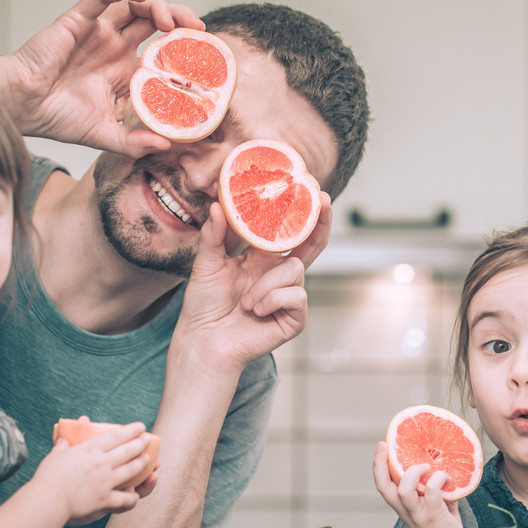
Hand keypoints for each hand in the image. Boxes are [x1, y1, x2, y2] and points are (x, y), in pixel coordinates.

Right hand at [1, 0, 202, 155]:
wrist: (22, 107)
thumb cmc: (56, 118)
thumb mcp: (104, 135)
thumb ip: (134, 142)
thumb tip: (166, 146)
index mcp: (123, 70)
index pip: (161, 52)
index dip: (183, 50)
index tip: (204, 58)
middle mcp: (114, 47)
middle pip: (154, 22)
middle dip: (180, 20)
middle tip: (198, 30)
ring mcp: (98, 32)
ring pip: (135, 5)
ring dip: (158, 6)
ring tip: (173, 22)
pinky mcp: (78, 20)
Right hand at [32, 422, 152, 524]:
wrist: (47, 500)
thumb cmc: (47, 477)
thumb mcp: (54, 456)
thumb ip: (62, 445)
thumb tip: (63, 437)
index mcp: (89, 450)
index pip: (115, 436)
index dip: (130, 430)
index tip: (140, 426)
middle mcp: (101, 463)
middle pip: (128, 451)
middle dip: (141, 444)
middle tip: (148, 439)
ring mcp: (106, 482)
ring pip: (131, 470)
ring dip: (142, 464)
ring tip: (150, 461)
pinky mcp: (105, 500)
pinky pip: (125, 500)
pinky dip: (132, 498)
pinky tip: (136, 495)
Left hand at [172, 200, 312, 375]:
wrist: (204, 341)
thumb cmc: (204, 305)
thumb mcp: (207, 263)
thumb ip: (214, 234)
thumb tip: (216, 204)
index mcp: (261, 258)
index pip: (286, 231)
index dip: (299, 211)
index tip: (309, 187)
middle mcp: (279, 274)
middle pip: (310, 244)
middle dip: (320, 222)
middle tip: (324, 201)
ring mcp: (289, 295)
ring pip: (295, 269)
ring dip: (267, 285)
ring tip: (246, 303)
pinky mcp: (295, 317)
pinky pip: (296, 295)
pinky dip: (272, 300)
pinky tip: (255, 311)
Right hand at [373, 441, 470, 527]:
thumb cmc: (443, 524)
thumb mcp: (434, 502)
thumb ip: (432, 485)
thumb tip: (440, 459)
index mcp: (402, 505)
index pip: (382, 485)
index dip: (378, 465)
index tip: (382, 446)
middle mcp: (405, 510)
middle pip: (384, 487)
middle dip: (381, 464)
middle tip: (386, 446)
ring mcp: (417, 514)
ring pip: (404, 490)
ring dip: (414, 472)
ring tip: (426, 466)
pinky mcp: (433, 516)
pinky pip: (431, 491)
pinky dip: (439, 478)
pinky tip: (449, 478)